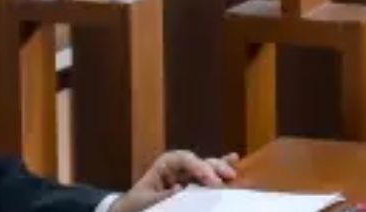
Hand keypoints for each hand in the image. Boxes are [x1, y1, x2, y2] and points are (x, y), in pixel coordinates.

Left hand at [110, 151, 237, 211]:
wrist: (131, 211)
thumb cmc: (135, 204)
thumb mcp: (144, 201)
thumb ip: (161, 196)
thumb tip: (179, 188)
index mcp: (166, 163)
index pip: (186, 160)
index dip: (201, 167)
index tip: (212, 180)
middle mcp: (180, 165)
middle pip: (201, 162)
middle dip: (215, 168)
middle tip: (228, 178)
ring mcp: (188, 174)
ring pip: (208, 168)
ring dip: (221, 169)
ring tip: (233, 173)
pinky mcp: (193, 185)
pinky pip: (209, 178)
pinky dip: (220, 172)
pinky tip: (234, 160)